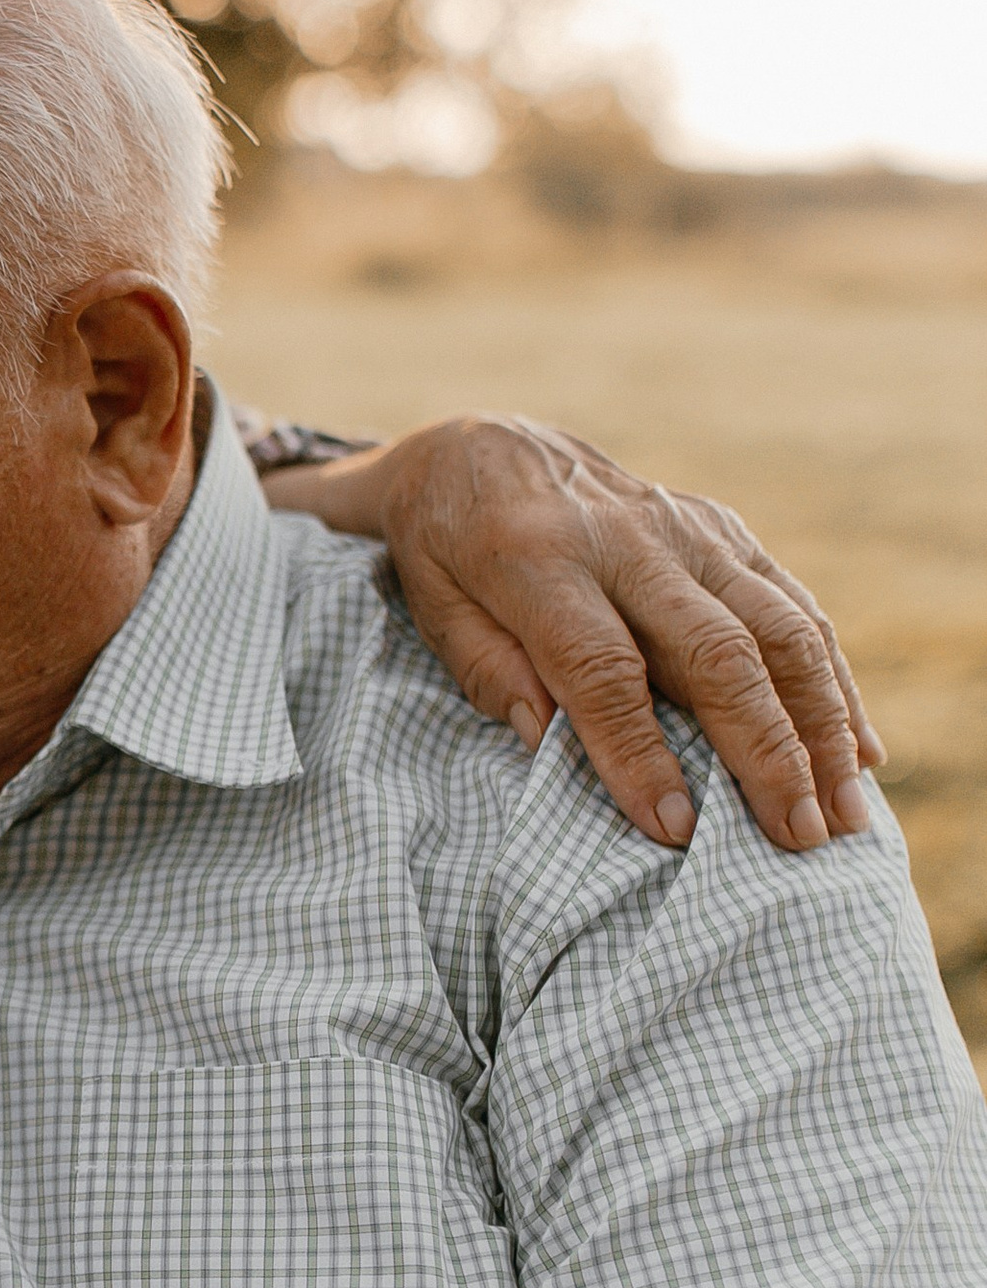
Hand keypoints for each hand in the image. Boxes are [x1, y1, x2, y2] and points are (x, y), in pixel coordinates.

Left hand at [274, 419, 877, 852]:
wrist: (487, 449)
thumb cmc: (447, 549)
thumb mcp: (430, 603)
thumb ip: (484, 668)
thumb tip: (547, 740)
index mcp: (538, 557)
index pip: (601, 667)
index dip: (639, 751)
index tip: (674, 829)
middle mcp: (628, 538)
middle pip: (716, 651)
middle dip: (765, 750)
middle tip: (796, 838)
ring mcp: (688, 529)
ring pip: (778, 627)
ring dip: (822, 724)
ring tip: (846, 810)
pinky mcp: (725, 530)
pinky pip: (794, 607)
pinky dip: (834, 681)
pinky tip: (858, 751)